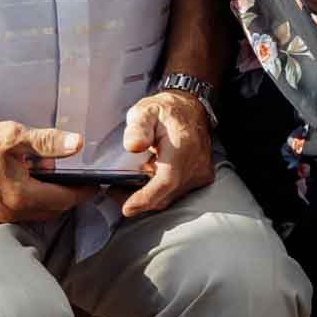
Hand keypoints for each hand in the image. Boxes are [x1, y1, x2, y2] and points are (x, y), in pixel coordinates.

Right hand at [0, 121, 97, 223]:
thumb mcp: (12, 136)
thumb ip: (47, 142)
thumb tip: (77, 143)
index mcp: (22, 196)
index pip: (66, 200)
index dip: (83, 191)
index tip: (94, 181)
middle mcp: (12, 213)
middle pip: (53, 210)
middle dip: (68, 197)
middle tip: (79, 179)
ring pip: (36, 213)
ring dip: (50, 199)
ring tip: (56, 179)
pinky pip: (20, 212)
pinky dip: (32, 201)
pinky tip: (29, 182)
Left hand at [120, 91, 214, 216]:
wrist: (191, 109)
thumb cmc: (166, 111)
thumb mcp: (146, 111)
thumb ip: (137, 128)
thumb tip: (133, 146)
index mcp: (182, 147)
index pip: (166, 180)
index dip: (146, 197)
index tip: (127, 207)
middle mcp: (195, 163)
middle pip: (165, 194)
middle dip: (138, 199)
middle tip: (115, 191)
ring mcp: (200, 172)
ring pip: (170, 197)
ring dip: (148, 196)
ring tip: (127, 186)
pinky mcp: (202, 177)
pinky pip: (177, 193)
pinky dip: (160, 192)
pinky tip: (147, 181)